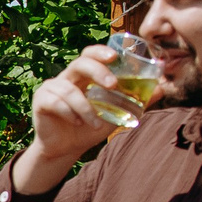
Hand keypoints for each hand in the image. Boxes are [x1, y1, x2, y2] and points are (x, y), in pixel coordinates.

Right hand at [14, 43, 134, 190]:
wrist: (66, 150)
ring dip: (85, 107)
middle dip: (97, 71)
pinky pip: (56, 103)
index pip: (90, 54)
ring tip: (96, 123)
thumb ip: (135, 101)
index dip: (100, 52)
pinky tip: (77, 123)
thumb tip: (161, 88)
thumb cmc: (89, 128)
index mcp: (84, 76)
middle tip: (112, 85)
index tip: (114, 57)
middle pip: (79, 63)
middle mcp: (67, 78)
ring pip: (69, 89)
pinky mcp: (40, 102)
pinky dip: (69, 113)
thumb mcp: (116, 114)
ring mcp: (51, 88)